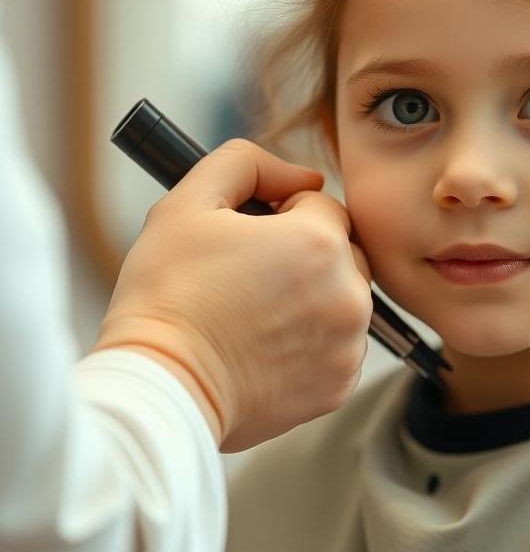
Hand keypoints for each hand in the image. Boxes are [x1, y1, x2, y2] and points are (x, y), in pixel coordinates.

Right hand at [91, 139, 373, 451]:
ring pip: (343, 299)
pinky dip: (313, 343)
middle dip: (306, 254)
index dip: (281, 215)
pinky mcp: (339, 385)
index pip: (321, 204)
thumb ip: (248, 163)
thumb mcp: (189, 202)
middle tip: (251, 277)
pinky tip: (266, 348)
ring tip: (255, 315)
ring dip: (314, 298)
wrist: (159, 388)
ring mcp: (348, 343)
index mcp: (321, 242)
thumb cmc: (168, 295)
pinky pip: (338, 346)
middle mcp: (349, 293)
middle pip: (343, 251)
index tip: (249, 240)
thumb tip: (302, 175)